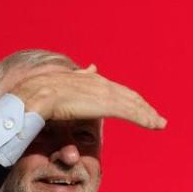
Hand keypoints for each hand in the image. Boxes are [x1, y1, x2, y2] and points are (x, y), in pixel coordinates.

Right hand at [9, 64, 166, 128]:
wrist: (33, 95)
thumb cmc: (41, 93)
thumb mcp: (66, 82)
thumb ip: (82, 76)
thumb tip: (92, 66)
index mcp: (91, 80)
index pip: (117, 91)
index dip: (131, 100)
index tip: (143, 109)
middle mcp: (100, 83)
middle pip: (130, 97)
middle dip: (145, 108)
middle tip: (158, 120)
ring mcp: (104, 93)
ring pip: (133, 105)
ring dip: (148, 115)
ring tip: (159, 124)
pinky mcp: (105, 103)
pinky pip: (130, 112)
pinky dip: (145, 118)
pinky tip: (154, 125)